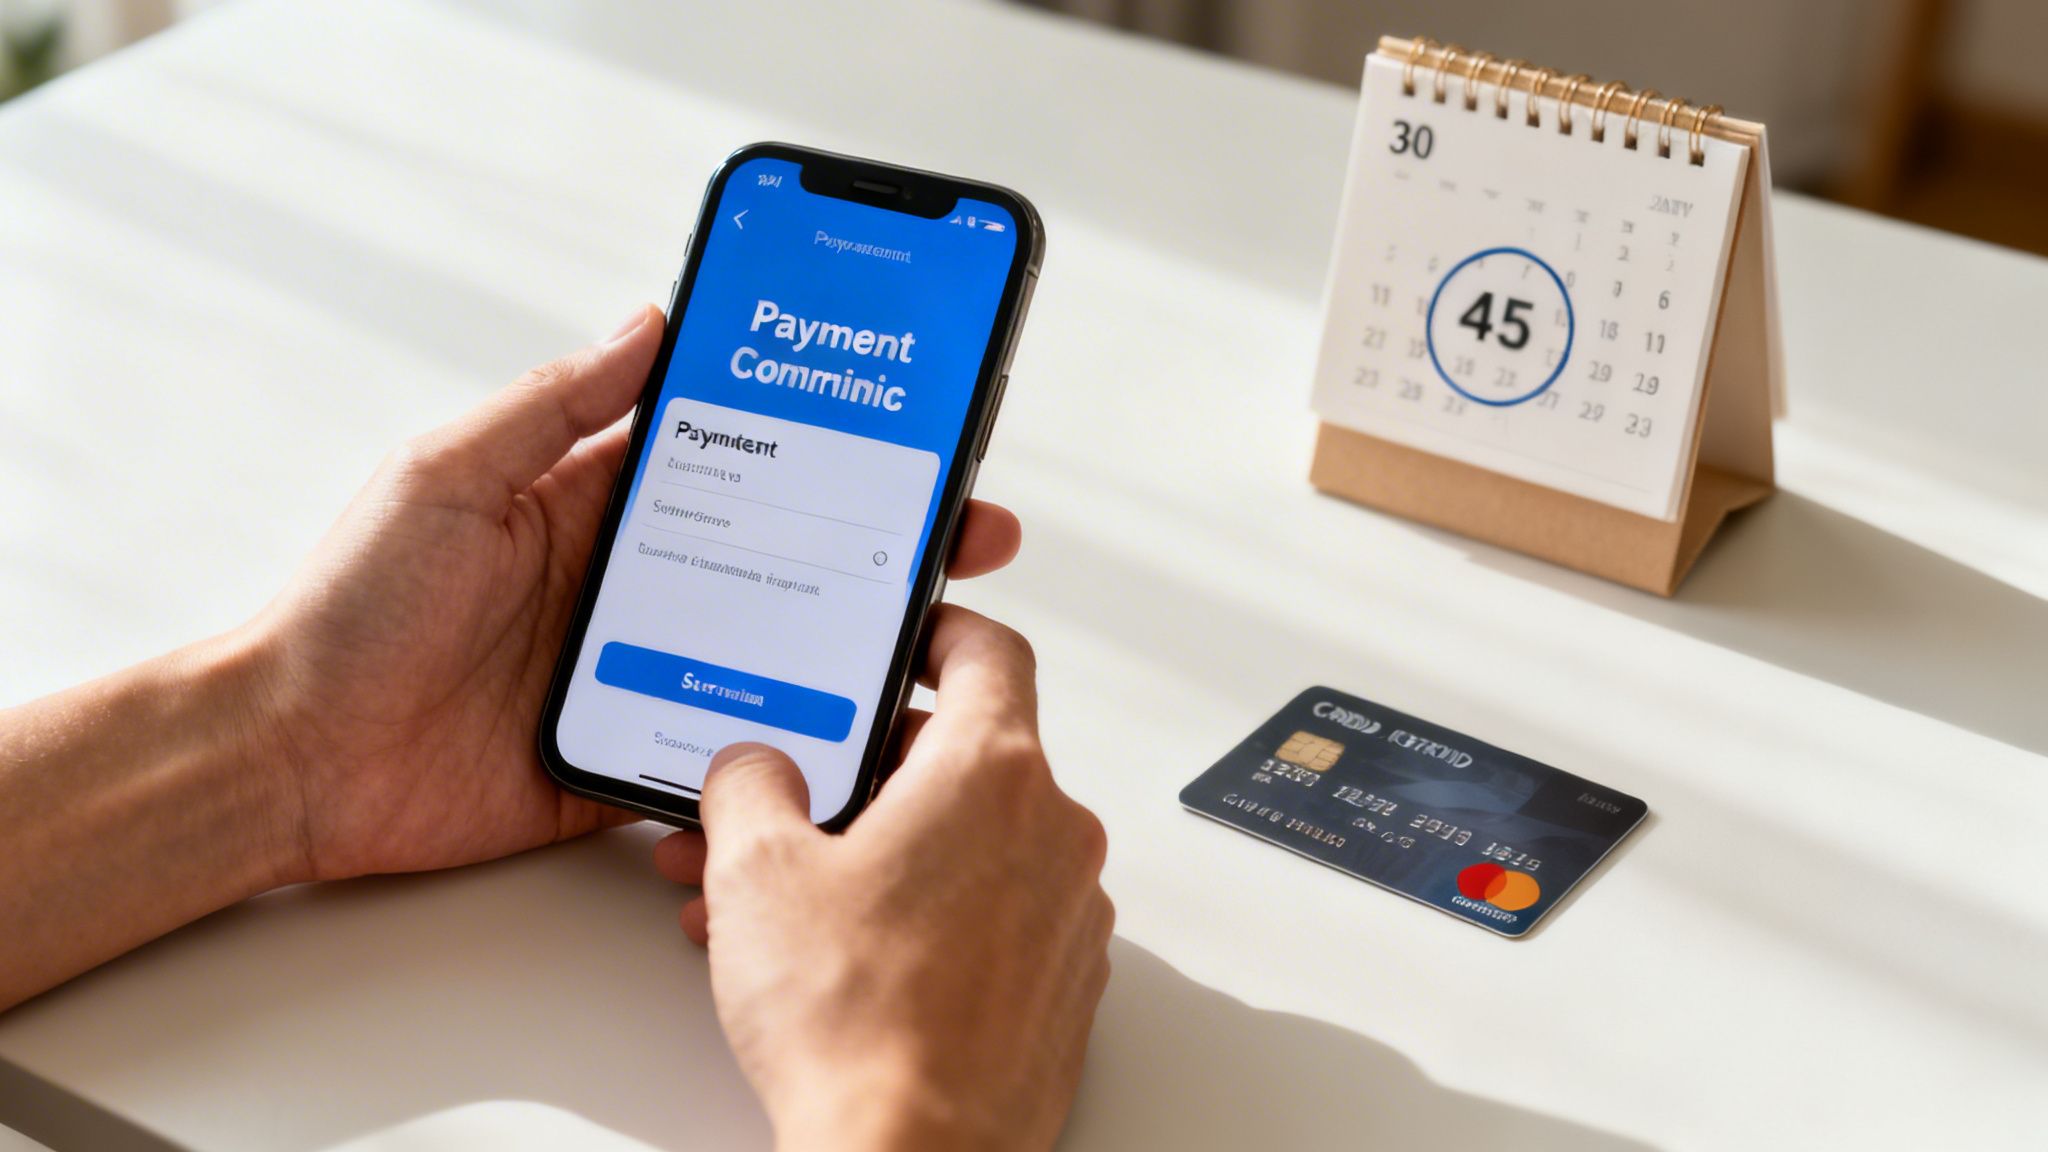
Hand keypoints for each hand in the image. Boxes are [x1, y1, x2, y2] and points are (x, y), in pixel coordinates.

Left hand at [244, 307, 1023, 881]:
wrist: (294, 757)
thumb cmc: (351, 607)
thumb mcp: (451, 474)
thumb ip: (555, 407)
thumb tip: (649, 324)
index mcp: (596, 504)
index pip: (738, 459)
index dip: (821, 444)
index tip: (902, 433)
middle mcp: (632, 585)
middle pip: (783, 557)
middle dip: (878, 547)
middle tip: (965, 538)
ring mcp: (639, 674)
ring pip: (775, 657)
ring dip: (852, 653)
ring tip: (935, 647)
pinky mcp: (629, 758)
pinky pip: (728, 755)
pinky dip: (789, 753)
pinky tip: (854, 746)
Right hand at [653, 606, 1113, 1150]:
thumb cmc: (856, 1020)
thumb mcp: (756, 873)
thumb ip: (749, 786)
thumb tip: (752, 768)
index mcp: (994, 773)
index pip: (990, 653)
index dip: (941, 631)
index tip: (909, 635)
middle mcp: (1053, 832)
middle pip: (967, 756)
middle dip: (868, 771)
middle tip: (800, 795)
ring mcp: (1069, 914)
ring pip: (971, 845)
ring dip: (882, 851)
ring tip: (789, 897)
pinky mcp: (1062, 985)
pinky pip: (992, 915)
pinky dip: (924, 914)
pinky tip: (841, 954)